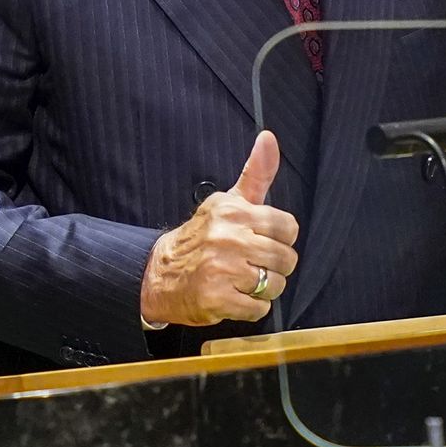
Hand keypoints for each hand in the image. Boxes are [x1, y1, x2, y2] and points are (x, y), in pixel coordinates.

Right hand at [140, 131, 300, 326]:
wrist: (158, 274)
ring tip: (243, 281)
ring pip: (276, 285)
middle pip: (285, 259)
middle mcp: (228, 238)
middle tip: (253, 265)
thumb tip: (270, 138)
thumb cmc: (201, 237)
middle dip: (275, 267)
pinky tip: (233, 296)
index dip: (280, 238)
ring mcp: (221, 269)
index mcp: (233, 212)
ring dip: (264, 289)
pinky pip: (259, 308)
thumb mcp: (227, 202)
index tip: (263, 241)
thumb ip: (256, 174)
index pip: (288, 227)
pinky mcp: (217, 298)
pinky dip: (251, 307)